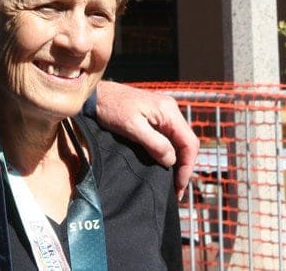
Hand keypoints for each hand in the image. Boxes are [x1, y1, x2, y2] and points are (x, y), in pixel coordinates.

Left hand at [94, 81, 198, 197]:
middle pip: (186, 143)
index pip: (189, 143)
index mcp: (168, 111)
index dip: (187, 166)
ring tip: (172, 182)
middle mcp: (170, 110)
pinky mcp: (155, 116)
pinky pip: (169, 137)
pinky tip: (164, 165)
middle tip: (177, 190)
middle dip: (184, 167)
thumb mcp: (132, 127)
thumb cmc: (111, 107)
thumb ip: (155, 143)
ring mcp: (164, 113)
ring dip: (177, 161)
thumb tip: (171, 160)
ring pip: (179, 141)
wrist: (96, 94)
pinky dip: (169, 152)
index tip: (179, 185)